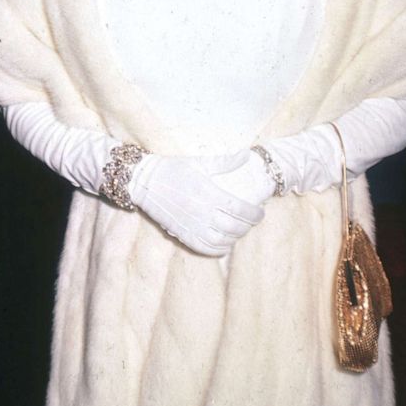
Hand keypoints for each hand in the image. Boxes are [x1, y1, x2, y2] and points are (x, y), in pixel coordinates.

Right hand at [129, 152, 264, 256]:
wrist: (145, 182)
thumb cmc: (173, 169)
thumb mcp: (199, 163)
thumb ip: (224, 162)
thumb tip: (245, 155)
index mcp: (208, 193)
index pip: (239, 209)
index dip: (254, 214)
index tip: (260, 212)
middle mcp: (202, 213)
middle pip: (234, 227)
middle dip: (248, 226)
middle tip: (253, 220)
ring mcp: (192, 226)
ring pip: (223, 241)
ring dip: (236, 238)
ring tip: (240, 230)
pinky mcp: (183, 235)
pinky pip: (207, 249)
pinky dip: (220, 250)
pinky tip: (225, 244)